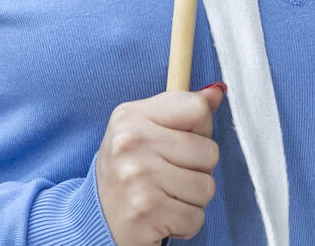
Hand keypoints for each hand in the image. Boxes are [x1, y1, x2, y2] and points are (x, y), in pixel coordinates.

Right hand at [95, 84, 224, 244]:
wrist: (96, 222)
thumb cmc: (127, 171)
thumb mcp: (144, 129)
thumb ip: (182, 109)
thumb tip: (218, 92)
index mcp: (130, 116)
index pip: (197, 108)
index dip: (201, 128)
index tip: (182, 141)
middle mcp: (131, 142)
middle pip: (209, 151)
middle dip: (199, 169)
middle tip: (170, 175)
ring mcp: (138, 177)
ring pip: (207, 186)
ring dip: (193, 198)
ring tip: (167, 196)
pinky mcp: (147, 212)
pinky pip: (197, 217)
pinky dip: (186, 222)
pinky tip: (164, 216)